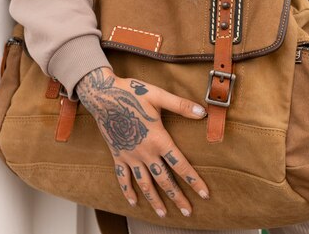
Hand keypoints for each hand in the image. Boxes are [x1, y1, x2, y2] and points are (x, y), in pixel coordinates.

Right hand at [75, 66, 209, 217]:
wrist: (103, 95)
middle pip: (164, 181)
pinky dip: (127, 191)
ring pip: (145, 184)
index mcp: (158, 140)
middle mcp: (145, 152)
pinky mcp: (118, 155)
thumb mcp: (158, 96)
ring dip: (155, 200)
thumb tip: (203, 112)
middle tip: (188, 212)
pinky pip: (122, 177)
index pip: (180, 165)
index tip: (204, 194)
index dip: (194, 180)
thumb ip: (181, 106)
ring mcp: (130, 156)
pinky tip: (133, 202)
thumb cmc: (132, 93)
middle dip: (177, 197)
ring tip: (163, 214)